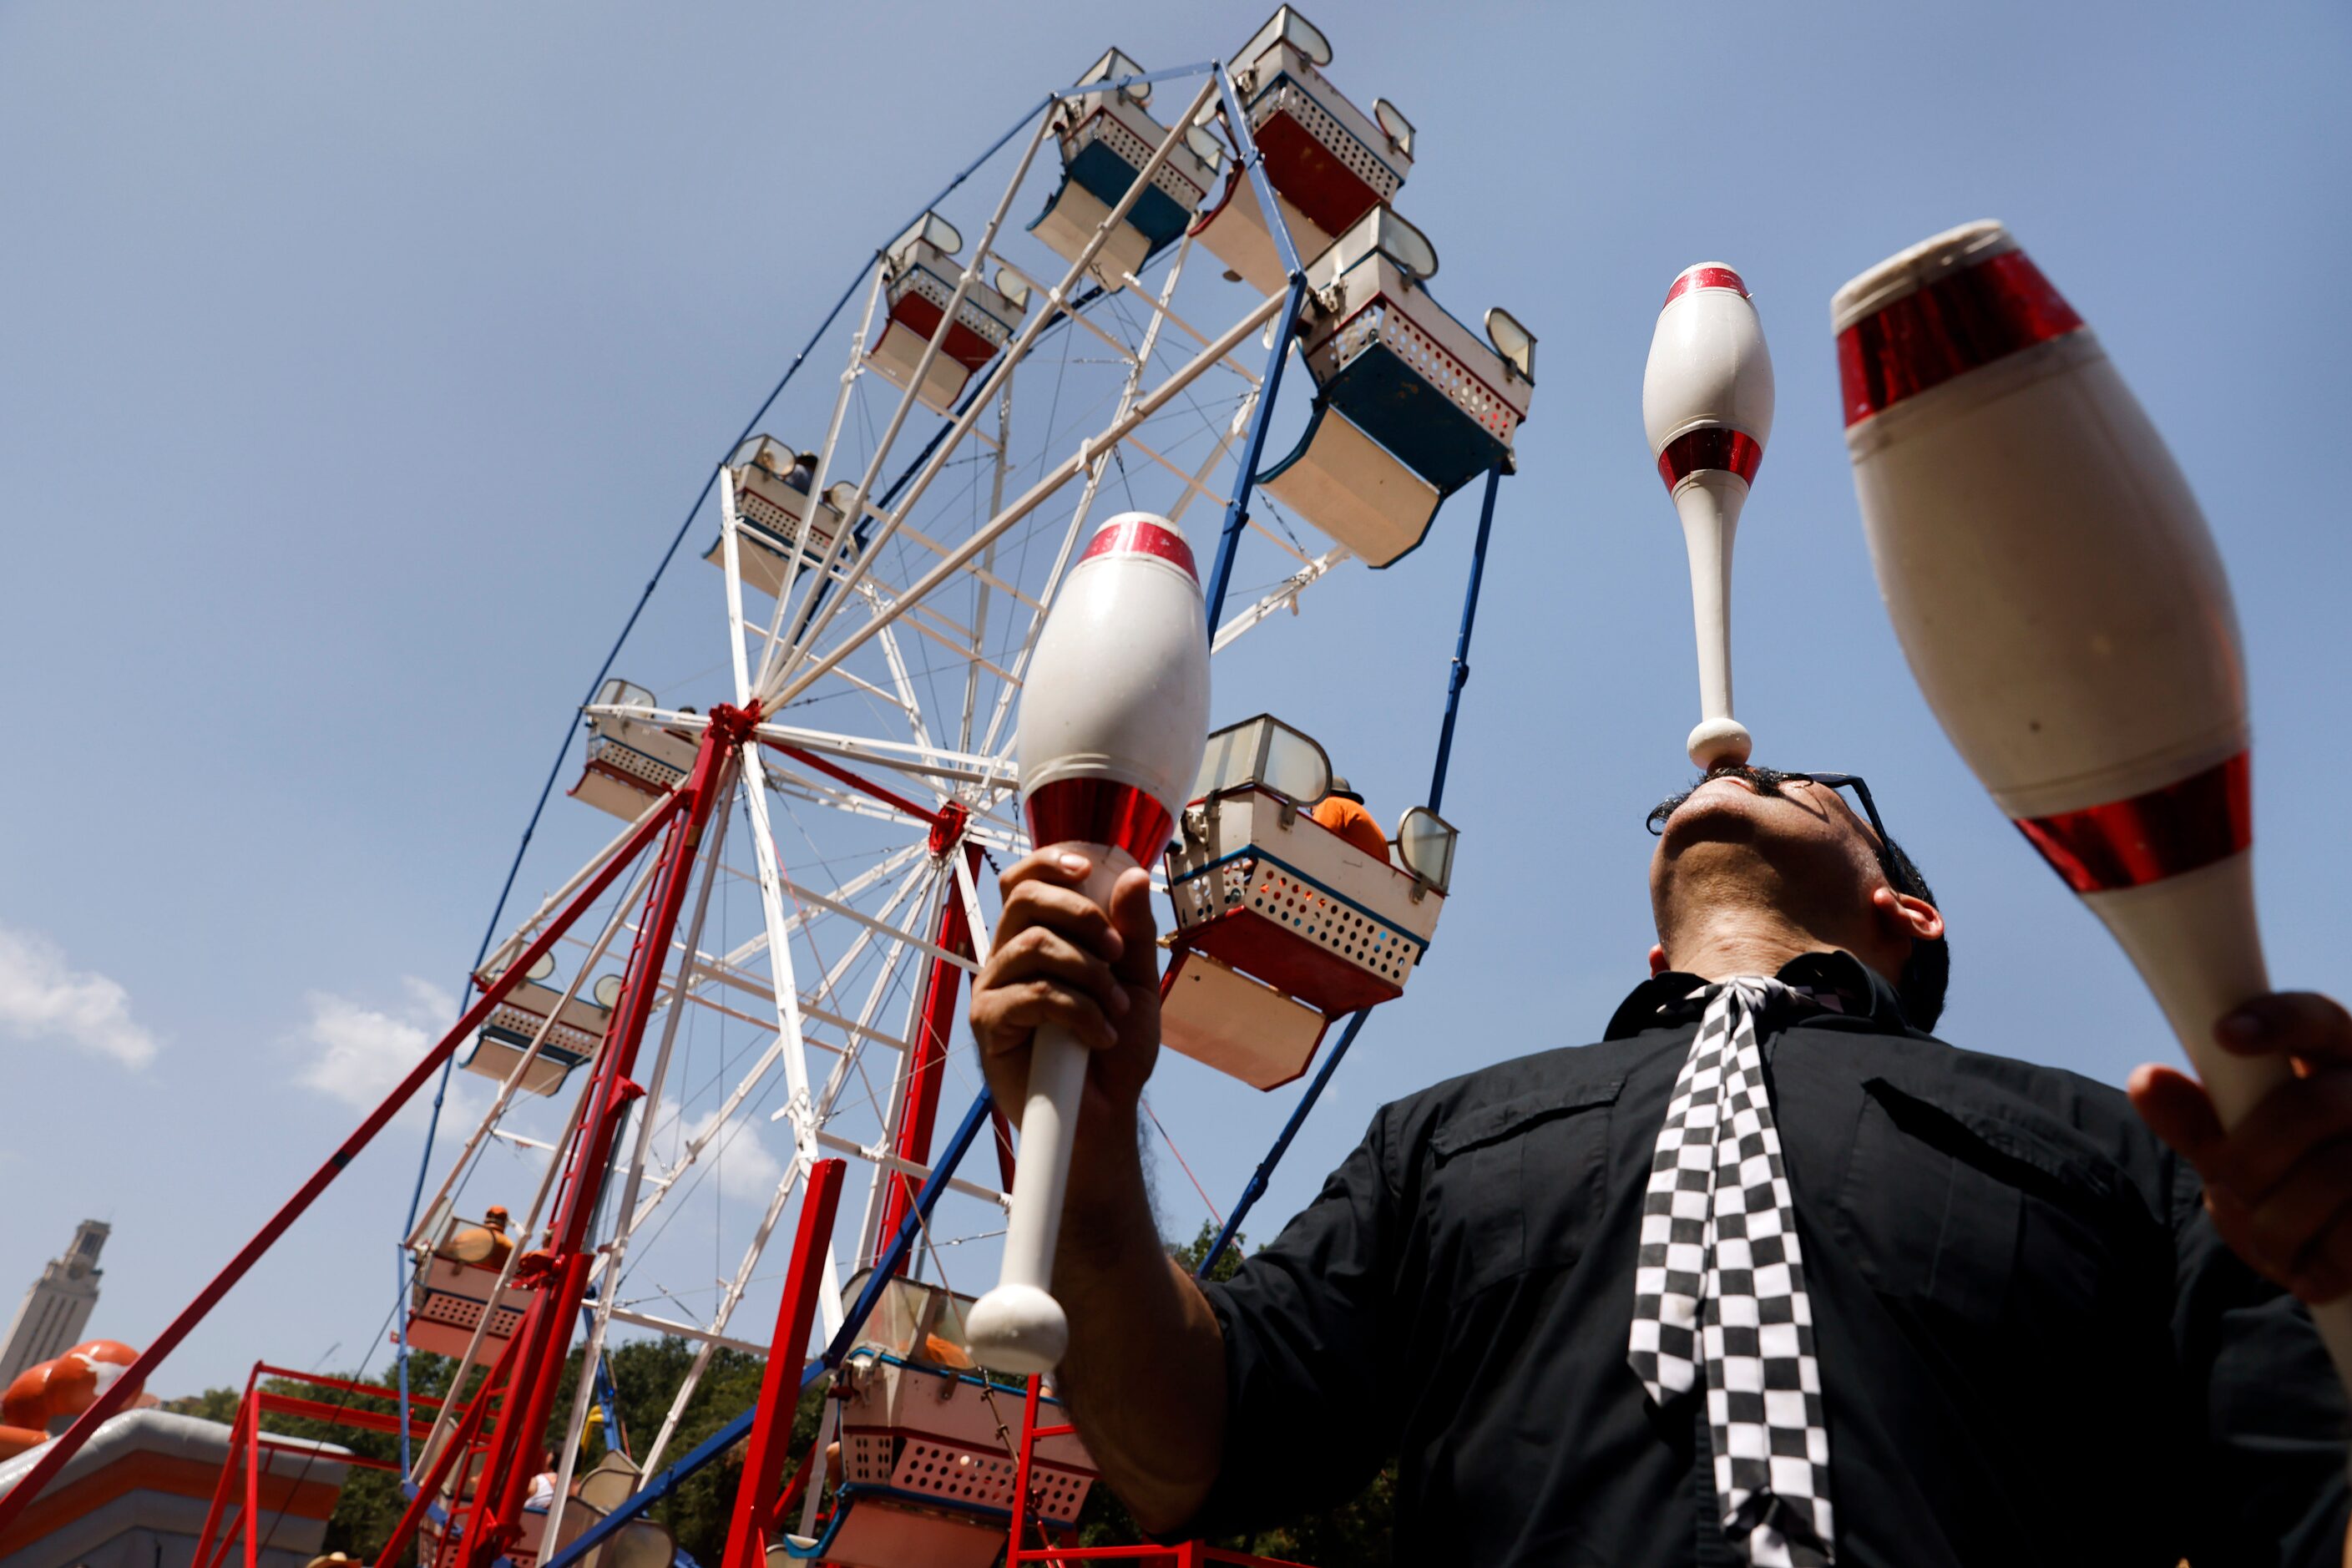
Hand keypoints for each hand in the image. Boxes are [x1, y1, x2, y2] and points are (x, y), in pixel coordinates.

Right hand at [969, 849, 1162, 1170]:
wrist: (1104, 1112)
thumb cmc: (1114, 1047)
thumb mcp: (1136, 982)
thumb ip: (1134, 933)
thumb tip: (1133, 877)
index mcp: (1039, 937)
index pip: (1025, 881)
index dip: (1048, 862)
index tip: (1085, 866)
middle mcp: (1009, 956)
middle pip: (1023, 898)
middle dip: (1079, 914)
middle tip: (1116, 951)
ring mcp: (995, 988)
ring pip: (1033, 944)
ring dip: (1088, 973)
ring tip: (1115, 1008)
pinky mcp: (989, 1024)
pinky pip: (1032, 995)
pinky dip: (1078, 1011)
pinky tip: (1100, 1035)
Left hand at [2130, 993, 2351, 1302]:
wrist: (2347, 1252)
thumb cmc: (2288, 1179)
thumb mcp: (2237, 1147)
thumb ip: (2197, 1118)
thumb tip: (2146, 1081)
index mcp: (2337, 1061)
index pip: (2319, 1018)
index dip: (2277, 1020)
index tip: (2224, 1036)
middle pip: (2312, 1106)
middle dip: (2250, 1158)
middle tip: (2225, 1185)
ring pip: (2334, 1175)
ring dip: (2276, 1222)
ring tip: (2265, 1242)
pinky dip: (2318, 1263)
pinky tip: (2305, 1273)